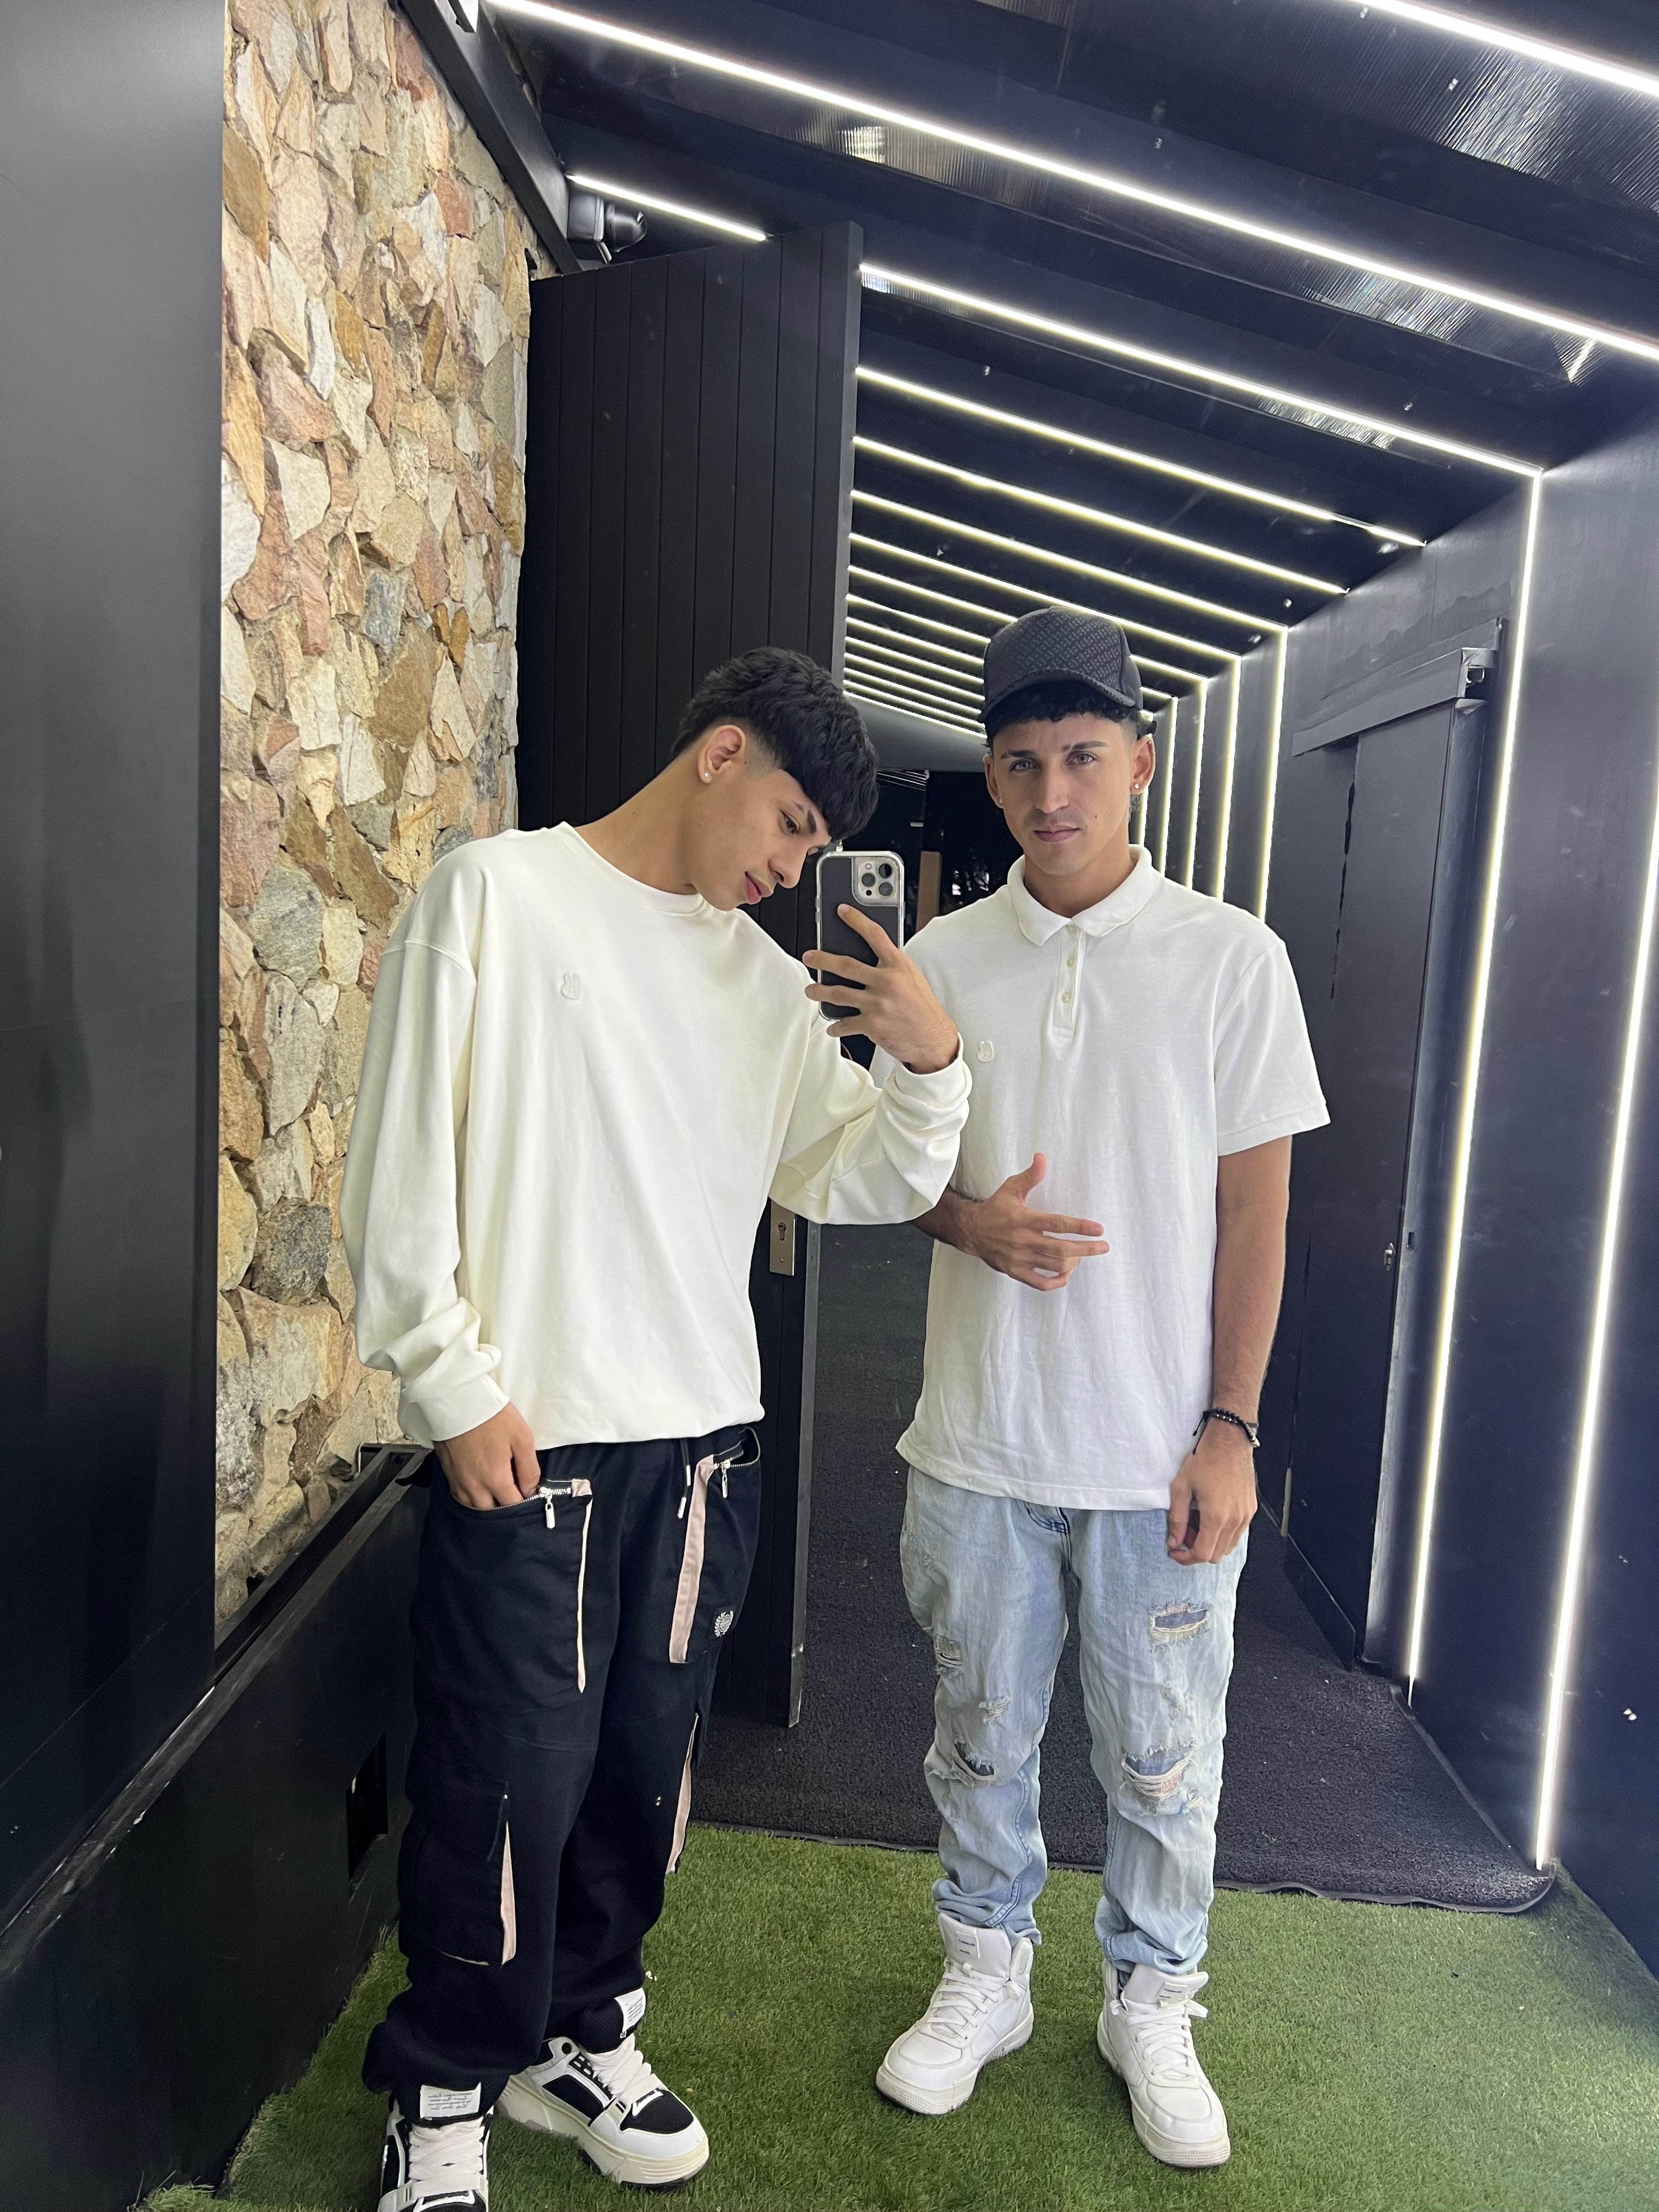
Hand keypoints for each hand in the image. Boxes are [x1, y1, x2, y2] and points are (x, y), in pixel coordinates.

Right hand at [434, 1401, 540, 1508]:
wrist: (457, 1401)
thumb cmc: (493, 1417)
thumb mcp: (522, 1438)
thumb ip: (529, 1469)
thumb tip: (531, 1491)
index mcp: (495, 1479)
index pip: (512, 1506)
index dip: (523, 1504)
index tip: (528, 1494)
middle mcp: (474, 1487)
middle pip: (491, 1512)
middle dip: (504, 1508)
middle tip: (513, 1494)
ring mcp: (458, 1482)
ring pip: (474, 1508)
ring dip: (487, 1506)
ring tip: (497, 1495)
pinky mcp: (448, 1475)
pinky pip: (460, 1498)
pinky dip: (471, 1499)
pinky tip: (480, 1490)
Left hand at [803, 906, 959, 1072]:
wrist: (933, 1039)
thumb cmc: (922, 1008)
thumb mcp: (912, 979)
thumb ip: (891, 967)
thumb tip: (866, 957)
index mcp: (899, 966)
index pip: (875, 935)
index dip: (857, 920)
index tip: (842, 911)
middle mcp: (887, 982)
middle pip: (846, 965)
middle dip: (822, 960)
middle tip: (809, 957)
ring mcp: (878, 1004)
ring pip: (838, 994)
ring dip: (819, 991)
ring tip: (811, 990)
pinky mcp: (872, 1025)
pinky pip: (846, 1023)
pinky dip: (836, 1026)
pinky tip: (832, 1026)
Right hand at [955, 1153, 1109, 1291]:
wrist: (971, 1231)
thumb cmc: (995, 1208)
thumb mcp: (1010, 1188)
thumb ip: (1030, 1176)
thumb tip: (1042, 1157)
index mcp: (1022, 1219)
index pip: (1056, 1224)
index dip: (1080, 1227)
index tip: (1099, 1229)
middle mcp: (1022, 1240)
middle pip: (1060, 1249)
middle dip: (1086, 1249)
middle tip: (1103, 1247)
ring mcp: (1019, 1259)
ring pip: (1054, 1266)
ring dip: (1074, 1261)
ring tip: (1081, 1254)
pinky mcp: (1015, 1272)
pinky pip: (1041, 1284)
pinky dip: (1058, 1281)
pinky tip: (1066, 1272)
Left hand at [1166, 1421, 1256, 1565]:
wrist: (1229, 1441)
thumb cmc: (1204, 1460)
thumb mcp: (1181, 1488)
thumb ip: (1177, 1519)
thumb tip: (1174, 1542)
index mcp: (1216, 1516)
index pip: (1203, 1554)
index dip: (1186, 1558)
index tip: (1175, 1552)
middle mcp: (1235, 1520)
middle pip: (1216, 1555)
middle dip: (1197, 1550)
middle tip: (1184, 1533)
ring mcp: (1246, 1516)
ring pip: (1228, 1547)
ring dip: (1211, 1543)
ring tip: (1197, 1523)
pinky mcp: (1251, 1510)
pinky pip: (1237, 1534)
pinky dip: (1223, 1534)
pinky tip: (1211, 1517)